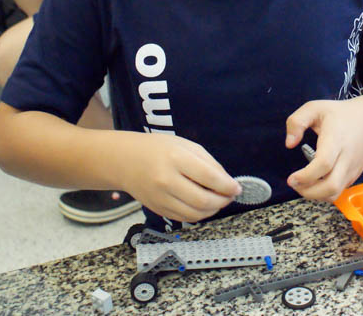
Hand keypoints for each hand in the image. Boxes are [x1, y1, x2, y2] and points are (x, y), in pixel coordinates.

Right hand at [118, 132, 240, 222]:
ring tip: (218, 201)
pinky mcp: (157, 209)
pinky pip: (184, 218)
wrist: (125, 160)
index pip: (209, 178)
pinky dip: (198, 214)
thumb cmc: (158, 149)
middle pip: (203, 200)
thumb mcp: (186, 145)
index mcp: (176, 159)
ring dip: (213, 210)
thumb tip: (228, 183)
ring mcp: (160, 198)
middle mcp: (166, 180)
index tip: (237, 188)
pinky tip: (203, 205)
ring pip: (195, 214)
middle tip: (230, 196)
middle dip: (223, 201)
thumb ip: (208, 163)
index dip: (228, 186)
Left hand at [285, 99, 362, 201]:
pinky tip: (315, 182)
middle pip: (331, 186)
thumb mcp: (315, 108)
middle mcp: (346, 157)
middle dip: (309, 192)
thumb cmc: (342, 115)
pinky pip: (339, 191)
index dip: (306, 176)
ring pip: (335, 194)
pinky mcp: (353, 176)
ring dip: (315, 195)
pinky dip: (324, 193)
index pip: (324, 164)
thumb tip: (290, 143)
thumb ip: (297, 122)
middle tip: (294, 183)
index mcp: (336, 139)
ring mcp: (352, 169)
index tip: (292, 178)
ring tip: (302, 184)